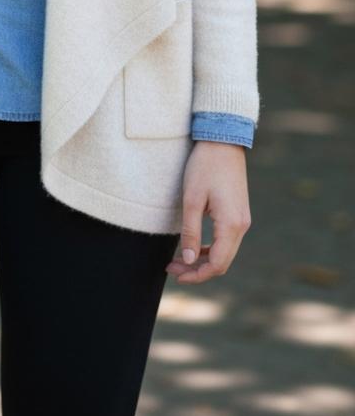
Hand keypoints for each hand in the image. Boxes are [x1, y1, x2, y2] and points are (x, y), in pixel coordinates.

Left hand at [165, 140, 251, 284]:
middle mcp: (242, 226)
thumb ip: (190, 231)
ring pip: (224, 252)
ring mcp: (242, 219)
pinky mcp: (238, 213)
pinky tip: (193, 246)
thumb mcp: (192, 199)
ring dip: (202, 259)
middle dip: (197, 269)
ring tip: (178, 259)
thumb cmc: (205, 166)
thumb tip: (187, 259)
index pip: (217, 264)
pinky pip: (226, 240)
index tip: (176, 274)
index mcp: (231, 224)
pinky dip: (210, 247)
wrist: (223, 141)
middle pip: (221, 261)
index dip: (196, 275)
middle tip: (172, 267)